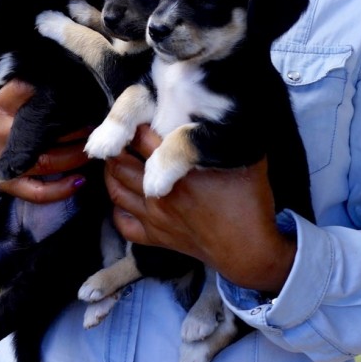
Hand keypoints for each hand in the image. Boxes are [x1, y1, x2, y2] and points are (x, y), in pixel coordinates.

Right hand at [0, 80, 91, 212]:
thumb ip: (19, 88)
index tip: (75, 89)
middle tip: (95, 122)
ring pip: (48, 161)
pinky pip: (38, 192)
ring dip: (76, 155)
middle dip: (75, 127)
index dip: (51, 90)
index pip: (25, 91)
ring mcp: (3, 162)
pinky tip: (80, 180)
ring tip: (92, 147)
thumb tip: (55, 68)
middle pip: (44, 130)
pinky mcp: (10, 185)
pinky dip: (61, 189)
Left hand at [105, 125, 296, 293]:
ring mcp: (154, 217)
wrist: (249, 250)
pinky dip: (116, 207)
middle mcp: (159, 192)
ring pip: (115, 188)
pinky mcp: (155, 237)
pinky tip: (122, 193)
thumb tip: (225, 111)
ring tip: (114, 155)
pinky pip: (122, 222)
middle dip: (116, 143)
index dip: (136, 120)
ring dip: (111, 170)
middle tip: (119, 132)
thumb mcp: (246, 158)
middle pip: (120, 161)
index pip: (141, 136)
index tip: (140, 112)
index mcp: (178, 169)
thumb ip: (228, 134)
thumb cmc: (249, 202)